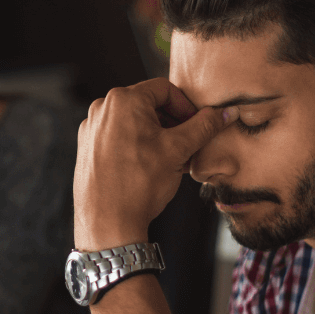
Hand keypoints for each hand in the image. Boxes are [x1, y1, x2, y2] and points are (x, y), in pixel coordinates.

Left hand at [74, 78, 234, 249]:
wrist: (107, 224)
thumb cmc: (139, 185)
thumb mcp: (178, 150)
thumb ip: (204, 126)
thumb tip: (226, 113)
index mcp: (123, 100)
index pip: (165, 89)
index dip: (186, 107)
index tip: (197, 126)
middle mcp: (101, 109)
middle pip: (148, 106)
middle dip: (173, 124)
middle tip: (188, 146)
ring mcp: (91, 129)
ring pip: (134, 123)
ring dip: (157, 137)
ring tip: (172, 160)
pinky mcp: (87, 148)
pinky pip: (118, 138)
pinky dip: (137, 146)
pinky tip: (150, 168)